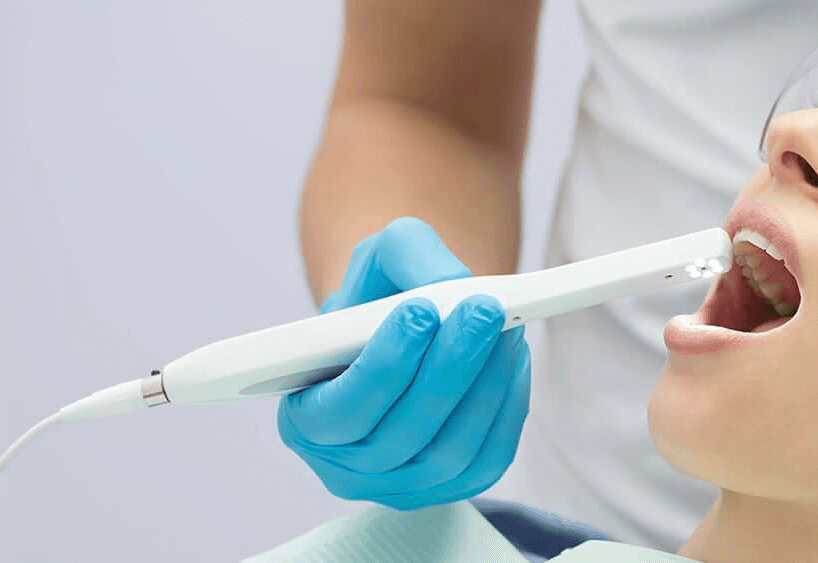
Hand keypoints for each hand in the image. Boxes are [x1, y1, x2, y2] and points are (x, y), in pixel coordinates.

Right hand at [278, 217, 529, 509]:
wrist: (411, 327)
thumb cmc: (384, 296)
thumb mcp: (380, 260)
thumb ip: (406, 259)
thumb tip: (451, 287)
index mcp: (305, 420)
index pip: (341, 410)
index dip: (383, 366)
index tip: (421, 311)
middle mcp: (347, 466)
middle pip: (403, 433)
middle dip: (449, 368)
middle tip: (483, 310)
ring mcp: (401, 486)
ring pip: (450, 450)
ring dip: (485, 385)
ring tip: (506, 326)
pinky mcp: (453, 487)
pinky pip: (488, 458)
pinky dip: (506, 407)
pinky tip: (512, 359)